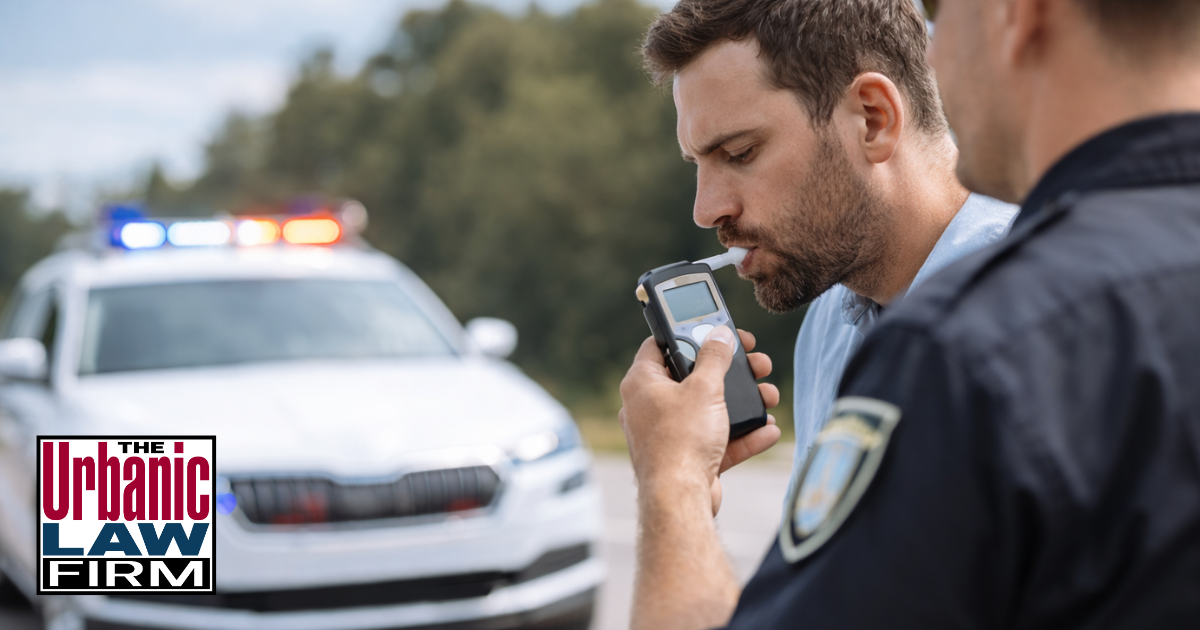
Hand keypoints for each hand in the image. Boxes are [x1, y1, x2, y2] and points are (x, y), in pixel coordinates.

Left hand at [619, 328, 779, 515]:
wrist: (680, 500)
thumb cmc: (680, 440)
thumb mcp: (704, 388)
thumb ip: (715, 357)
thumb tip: (720, 334)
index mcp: (641, 383)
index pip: (660, 345)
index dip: (690, 333)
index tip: (717, 330)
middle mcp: (649, 407)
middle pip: (692, 377)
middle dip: (729, 371)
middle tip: (755, 363)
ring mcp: (667, 435)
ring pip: (708, 410)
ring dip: (742, 403)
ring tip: (769, 395)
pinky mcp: (685, 459)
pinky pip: (716, 440)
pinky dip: (741, 434)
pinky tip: (768, 429)